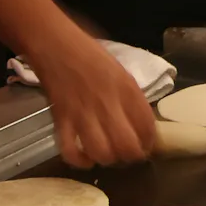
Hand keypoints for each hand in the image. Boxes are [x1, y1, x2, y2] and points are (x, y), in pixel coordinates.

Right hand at [29, 37, 157, 167]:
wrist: (55, 44)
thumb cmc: (90, 54)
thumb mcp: (120, 70)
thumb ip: (131, 96)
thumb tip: (142, 122)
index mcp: (127, 89)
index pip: (147, 125)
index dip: (150, 141)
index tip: (148, 145)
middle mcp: (108, 103)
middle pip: (127, 145)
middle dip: (132, 156)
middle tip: (129, 155)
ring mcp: (84, 113)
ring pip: (102, 152)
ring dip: (108, 159)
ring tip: (109, 155)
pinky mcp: (61, 120)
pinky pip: (71, 151)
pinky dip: (80, 161)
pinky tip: (86, 158)